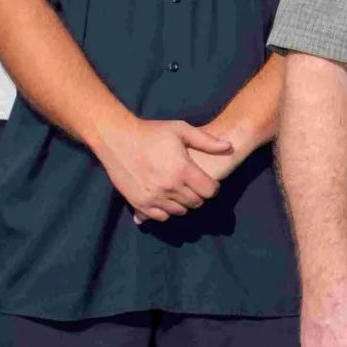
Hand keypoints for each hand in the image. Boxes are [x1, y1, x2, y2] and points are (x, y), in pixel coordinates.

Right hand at [95, 117, 229, 221]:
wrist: (117, 139)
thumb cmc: (151, 132)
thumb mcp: (181, 130)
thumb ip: (206, 141)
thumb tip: (229, 146)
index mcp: (182, 170)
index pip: (210, 191)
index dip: (213, 187)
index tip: (208, 182)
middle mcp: (169, 187)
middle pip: (196, 203)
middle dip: (198, 195)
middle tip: (192, 185)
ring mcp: (153, 197)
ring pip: (180, 211)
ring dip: (183, 203)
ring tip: (178, 189)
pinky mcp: (139, 204)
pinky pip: (161, 217)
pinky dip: (166, 210)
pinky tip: (165, 197)